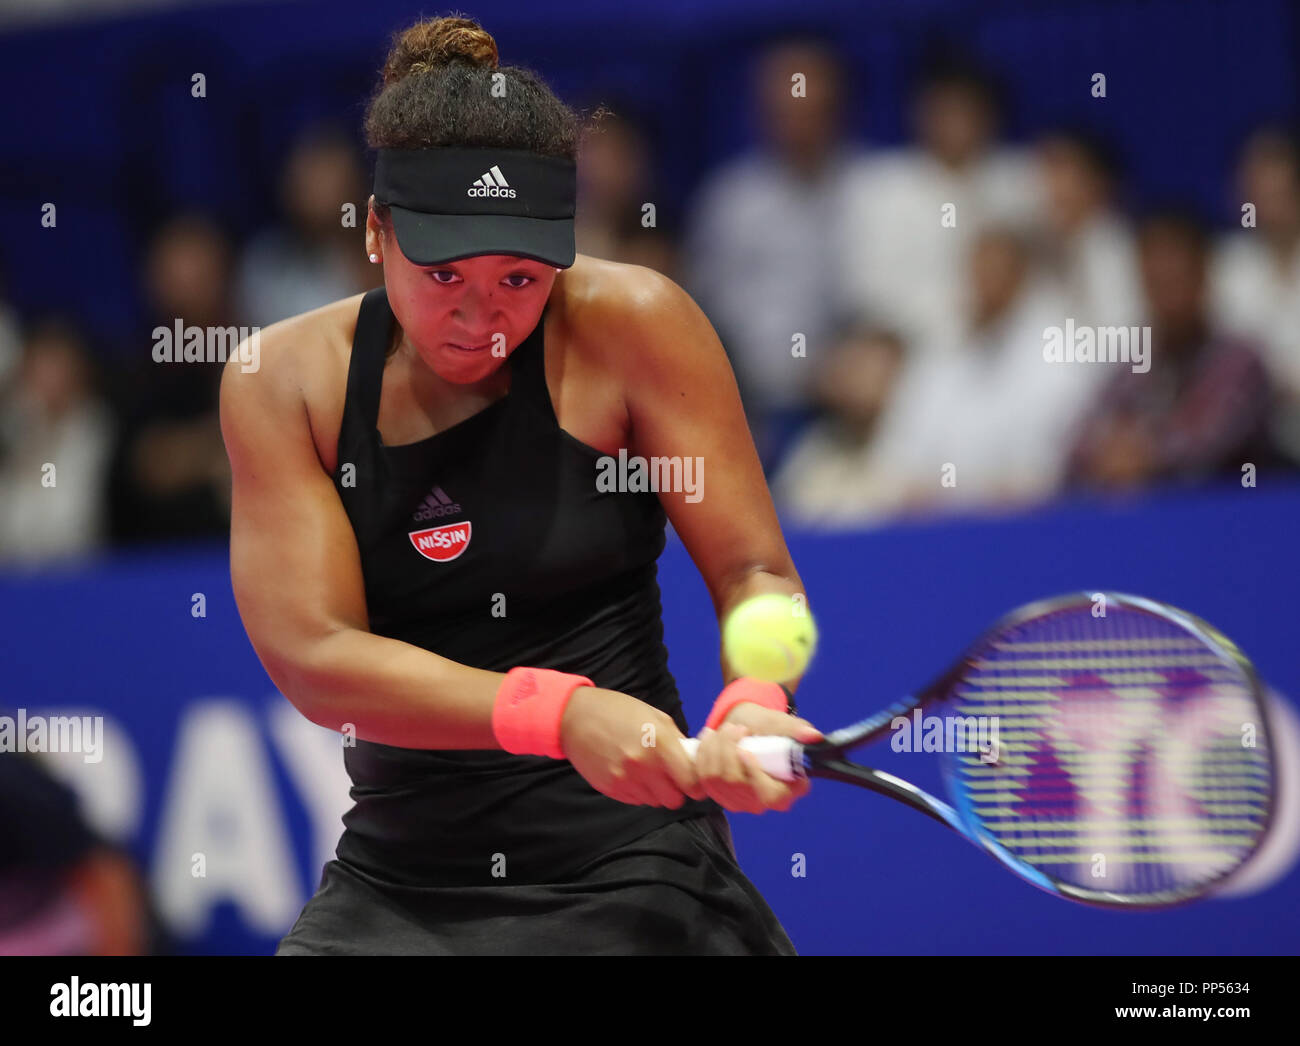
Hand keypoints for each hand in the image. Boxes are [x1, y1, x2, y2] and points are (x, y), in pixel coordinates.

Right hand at [559, 686, 705, 807]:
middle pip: (675, 800)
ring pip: (655, 802)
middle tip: (671, 778)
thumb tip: (693, 761)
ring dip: (656, 791)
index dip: (696, 784)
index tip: (694, 780)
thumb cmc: (618, 711)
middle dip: (677, 791)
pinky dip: (638, 791)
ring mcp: (625, 780)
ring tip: (647, 771)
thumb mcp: (654, 716)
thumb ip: (676, 740)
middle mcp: (644, 765)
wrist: (575, 717)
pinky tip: (630, 772)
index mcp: (660, 743)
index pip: (691, 783)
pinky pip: (636, 800)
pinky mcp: (611, 789)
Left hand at [693, 702, 822, 813]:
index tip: (744, 750)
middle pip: (735, 783)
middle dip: (729, 749)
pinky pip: (702, 776)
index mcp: (787, 790)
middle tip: (736, 727)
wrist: (750, 729)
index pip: (768, 795)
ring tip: (725, 729)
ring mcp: (739, 801)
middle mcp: (763, 802)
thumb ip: (797, 730)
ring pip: (715, 778)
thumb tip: (813, 736)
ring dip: (715, 747)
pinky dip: (703, 753)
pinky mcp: (719, 795)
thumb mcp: (784, 725)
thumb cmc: (770, 728)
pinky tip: (709, 737)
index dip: (754, 774)